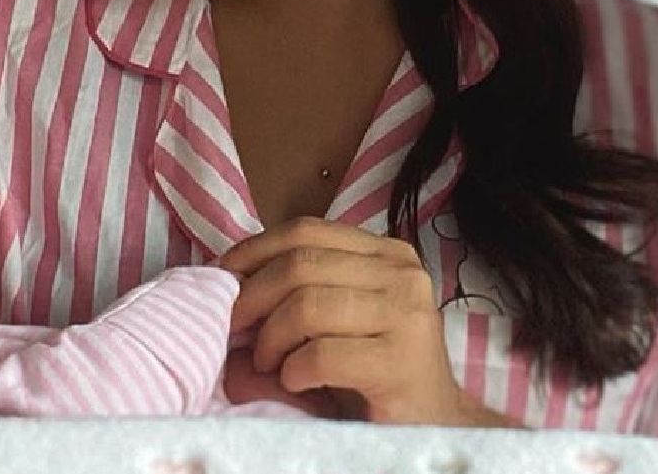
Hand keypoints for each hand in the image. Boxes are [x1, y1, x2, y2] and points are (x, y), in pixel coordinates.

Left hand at [219, 218, 505, 426]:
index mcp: (386, 254)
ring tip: (269, 365)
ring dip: (270, 340)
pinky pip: (320, 354)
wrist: (434, 426)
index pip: (306, 231)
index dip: (254, 251)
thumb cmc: (374, 374)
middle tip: (235, 335)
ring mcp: (406, 315)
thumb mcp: (335, 324)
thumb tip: (224, 296)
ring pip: (306, 305)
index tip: (223, 280)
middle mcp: (402, 274)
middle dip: (252, 299)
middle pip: (300, 264)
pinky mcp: (400, 361)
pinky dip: (292, 371)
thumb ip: (293, 299)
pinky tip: (296, 383)